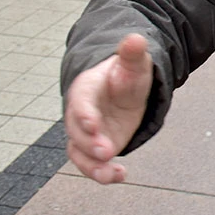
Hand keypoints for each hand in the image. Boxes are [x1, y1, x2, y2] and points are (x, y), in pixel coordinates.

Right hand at [64, 34, 153, 183]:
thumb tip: (137, 39)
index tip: (93, 124)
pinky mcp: (95, 147)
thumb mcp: (133, 63)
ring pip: (80, 153)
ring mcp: (87, 133)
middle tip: (106, 152)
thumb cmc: (126, 74)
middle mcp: (81, 113)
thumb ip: (132, 54)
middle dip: (89, 142)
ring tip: (111, 174)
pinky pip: (92, 164)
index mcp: (87, 89)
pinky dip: (102, 173)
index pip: (81, 101)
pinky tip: (120, 175)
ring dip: (92, 166)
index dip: (85, 113)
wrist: (124, 89)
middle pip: (76, 130)